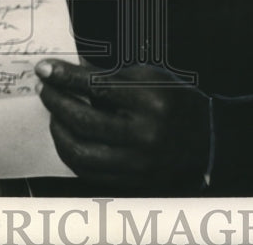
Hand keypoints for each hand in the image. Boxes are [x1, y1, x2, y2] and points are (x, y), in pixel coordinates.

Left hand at [36, 59, 210, 187]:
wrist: (207, 138)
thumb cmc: (175, 100)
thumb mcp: (149, 77)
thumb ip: (108, 77)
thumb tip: (66, 73)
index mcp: (151, 100)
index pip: (95, 86)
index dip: (65, 77)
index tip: (44, 69)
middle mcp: (145, 134)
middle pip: (83, 120)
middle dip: (55, 102)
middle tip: (45, 89)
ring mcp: (139, 163)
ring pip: (80, 152)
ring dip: (58, 130)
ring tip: (54, 114)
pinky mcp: (133, 182)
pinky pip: (89, 172)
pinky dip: (71, 153)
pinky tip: (68, 137)